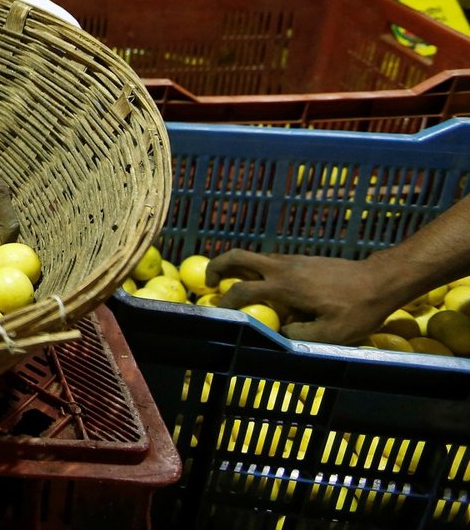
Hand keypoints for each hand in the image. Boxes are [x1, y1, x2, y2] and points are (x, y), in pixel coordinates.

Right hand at [207, 250, 393, 343]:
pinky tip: (271, 289)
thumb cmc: (357, 309)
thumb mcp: (331, 333)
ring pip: (254, 256)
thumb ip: (299, 333)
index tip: (218, 311)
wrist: (381, 280)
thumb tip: (280, 331)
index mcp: (285, 286)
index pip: (242, 289)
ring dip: (238, 267)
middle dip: (217, 265)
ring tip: (236, 286)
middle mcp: (282, 268)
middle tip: (209, 280)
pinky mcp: (303, 260)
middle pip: (238, 256)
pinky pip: (271, 261)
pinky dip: (259, 270)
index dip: (226, 301)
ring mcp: (292, 260)